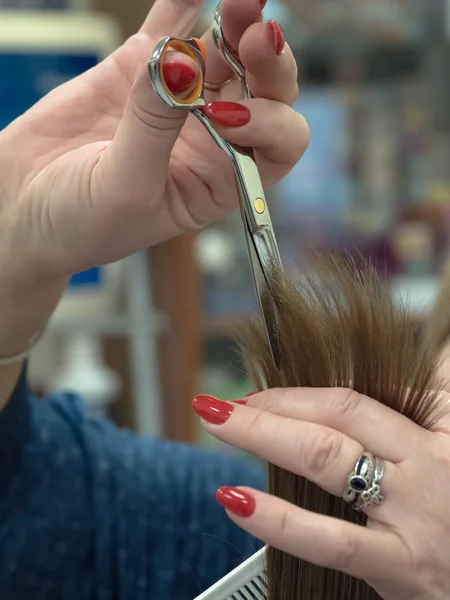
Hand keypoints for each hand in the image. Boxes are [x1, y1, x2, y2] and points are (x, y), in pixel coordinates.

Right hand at [0, 0, 307, 280]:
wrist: (23, 206)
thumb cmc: (81, 223)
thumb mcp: (124, 188)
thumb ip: (154, 128)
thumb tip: (179, 62)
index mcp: (222, 179)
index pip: (278, 144)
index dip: (272, 120)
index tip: (227, 111)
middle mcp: (211, 137)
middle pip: (264, 90)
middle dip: (268, 61)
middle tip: (255, 31)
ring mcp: (179, 99)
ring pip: (225, 52)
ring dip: (237, 23)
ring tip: (239, 1)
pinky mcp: (140, 70)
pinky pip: (170, 26)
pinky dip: (184, 3)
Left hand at [193, 389, 449, 599]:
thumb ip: (408, 414)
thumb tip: (337, 400)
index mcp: (436, 429)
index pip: (351, 400)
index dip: (294, 395)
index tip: (257, 397)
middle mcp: (424, 464)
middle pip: (333, 419)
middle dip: (269, 406)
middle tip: (219, 404)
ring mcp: (412, 515)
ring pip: (327, 461)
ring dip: (262, 435)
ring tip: (218, 424)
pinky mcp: (402, 567)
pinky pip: (331, 541)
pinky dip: (278, 520)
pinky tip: (236, 501)